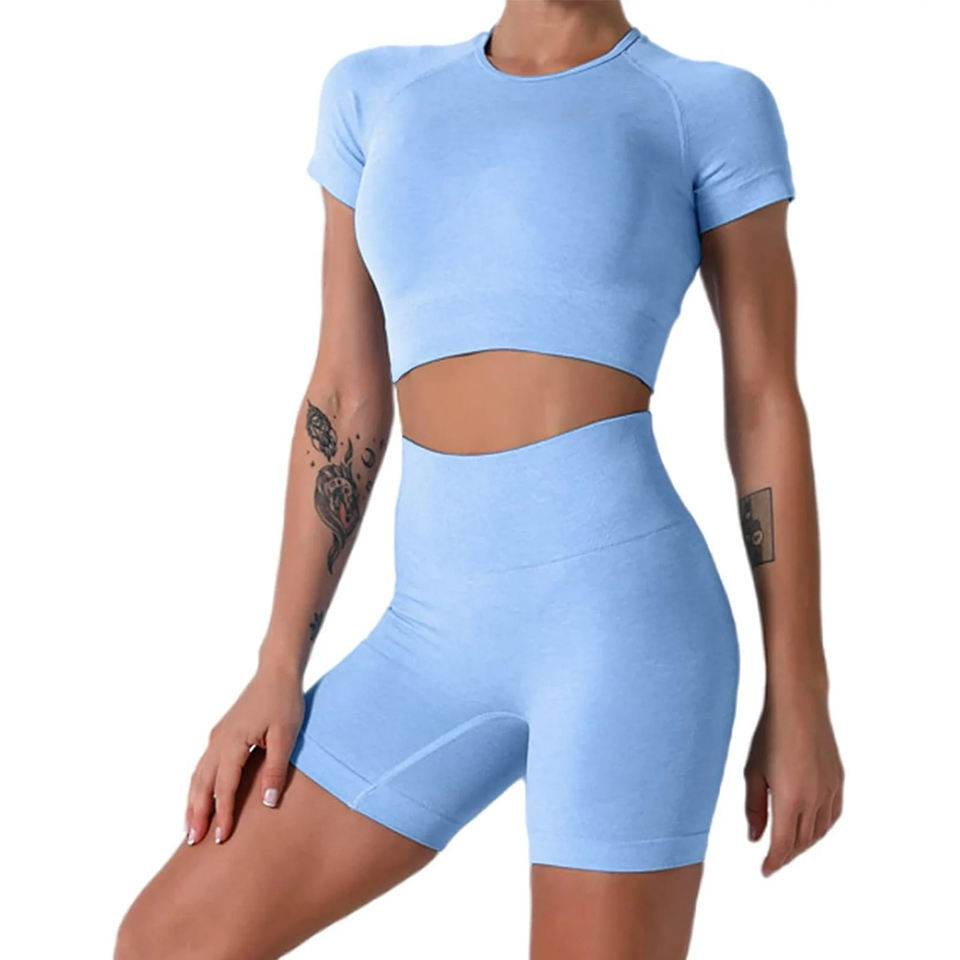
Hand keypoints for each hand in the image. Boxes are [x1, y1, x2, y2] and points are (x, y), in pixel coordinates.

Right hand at [184, 665, 303, 845]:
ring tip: (190, 829)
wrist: (276, 673)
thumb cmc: (284, 702)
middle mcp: (218, 741)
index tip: (220, 839)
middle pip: (201, 784)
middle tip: (194, 842)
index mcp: (233, 742)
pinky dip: (198, 787)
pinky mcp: (221, 736)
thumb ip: (275, 769)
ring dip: (193, 802)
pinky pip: (203, 767)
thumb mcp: (286, 735)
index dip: (222, 814)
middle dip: (197, 814)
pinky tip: (200, 799)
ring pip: (198, 776)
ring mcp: (217, 738)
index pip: (225, 786)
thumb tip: (268, 803)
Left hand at [743, 691, 843, 875]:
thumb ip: (754, 807)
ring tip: (788, 847)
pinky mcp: (839, 780)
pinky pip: (833, 815)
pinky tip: (811, 828)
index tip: (764, 871)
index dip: (774, 861)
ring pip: (819, 831)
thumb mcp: (753, 771)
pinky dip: (821, 828)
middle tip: (773, 860)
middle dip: (787, 854)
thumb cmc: (770, 734)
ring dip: (804, 844)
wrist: (799, 705)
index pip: (783, 844)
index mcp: (790, 798)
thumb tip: (755, 838)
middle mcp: (814, 799)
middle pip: (802, 841)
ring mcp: (830, 790)